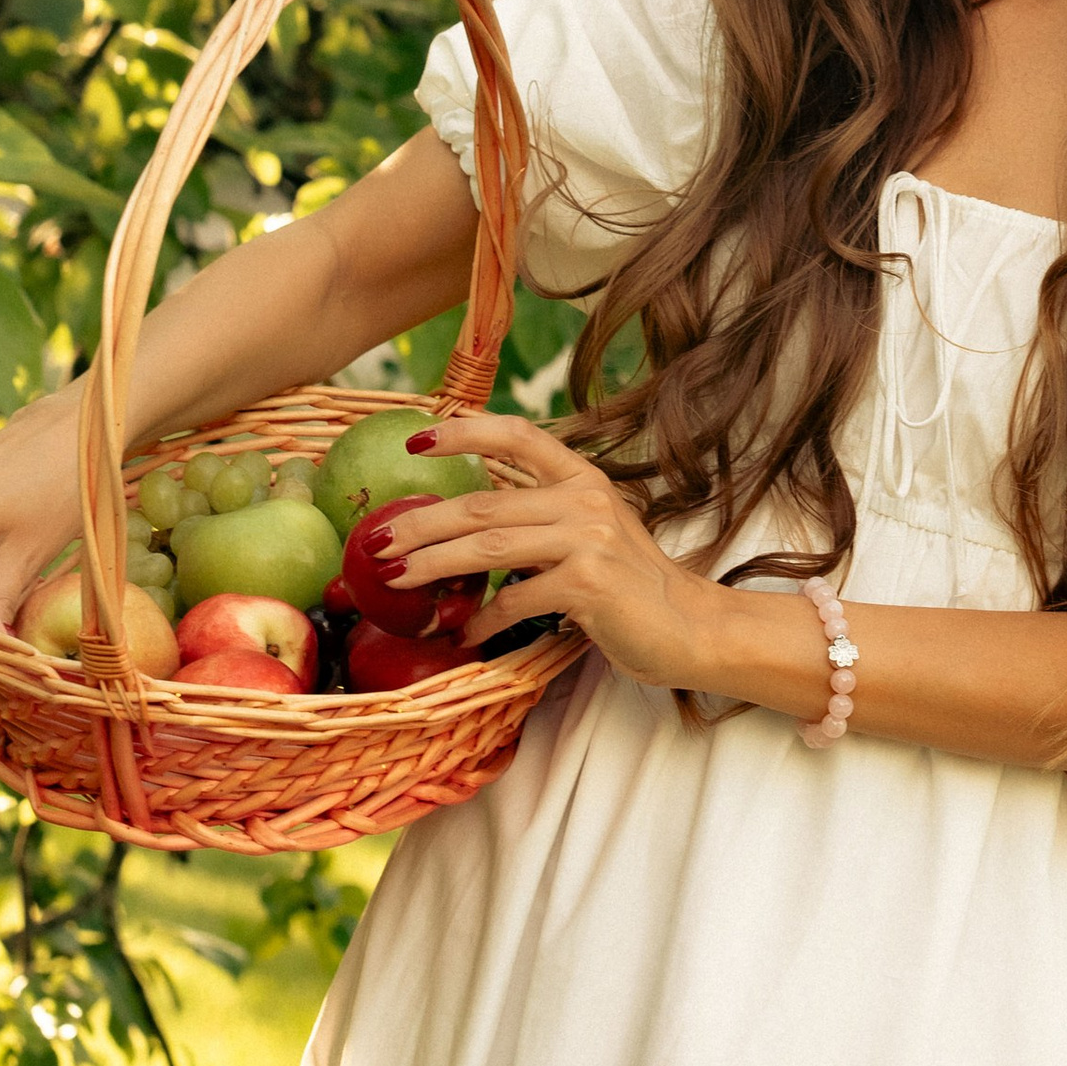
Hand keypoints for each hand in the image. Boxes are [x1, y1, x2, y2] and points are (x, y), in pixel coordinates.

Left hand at [387, 412, 730, 688]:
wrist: (690, 627)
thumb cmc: (631, 586)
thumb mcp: (591, 533)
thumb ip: (542, 515)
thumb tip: (471, 513)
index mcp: (583, 478)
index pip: (519, 435)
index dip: (465, 431)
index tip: (416, 440)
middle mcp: (585, 499)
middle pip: (483, 505)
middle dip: (420, 524)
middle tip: (377, 543)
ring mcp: (588, 540)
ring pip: (488, 548)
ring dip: (434, 566)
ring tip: (397, 581)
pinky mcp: (588, 584)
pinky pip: (516, 600)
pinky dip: (484, 620)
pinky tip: (466, 634)